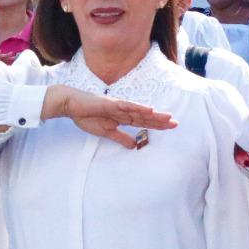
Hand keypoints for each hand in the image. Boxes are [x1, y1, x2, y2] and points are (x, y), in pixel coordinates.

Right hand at [42, 84, 177, 148]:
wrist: (72, 106)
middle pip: (145, 116)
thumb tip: (134, 146)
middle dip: (160, 120)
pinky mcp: (111, 103)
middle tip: (176, 124)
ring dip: (153, 114)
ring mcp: (118, 105)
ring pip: (140, 110)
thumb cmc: (87, 117)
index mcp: (122, 117)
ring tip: (167, 117)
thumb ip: (121, 138)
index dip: (156, 125)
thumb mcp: (106, 132)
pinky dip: (139, 107)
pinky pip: (127, 105)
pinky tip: (149, 109)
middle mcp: (124, 110)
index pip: (143, 122)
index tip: (170, 127)